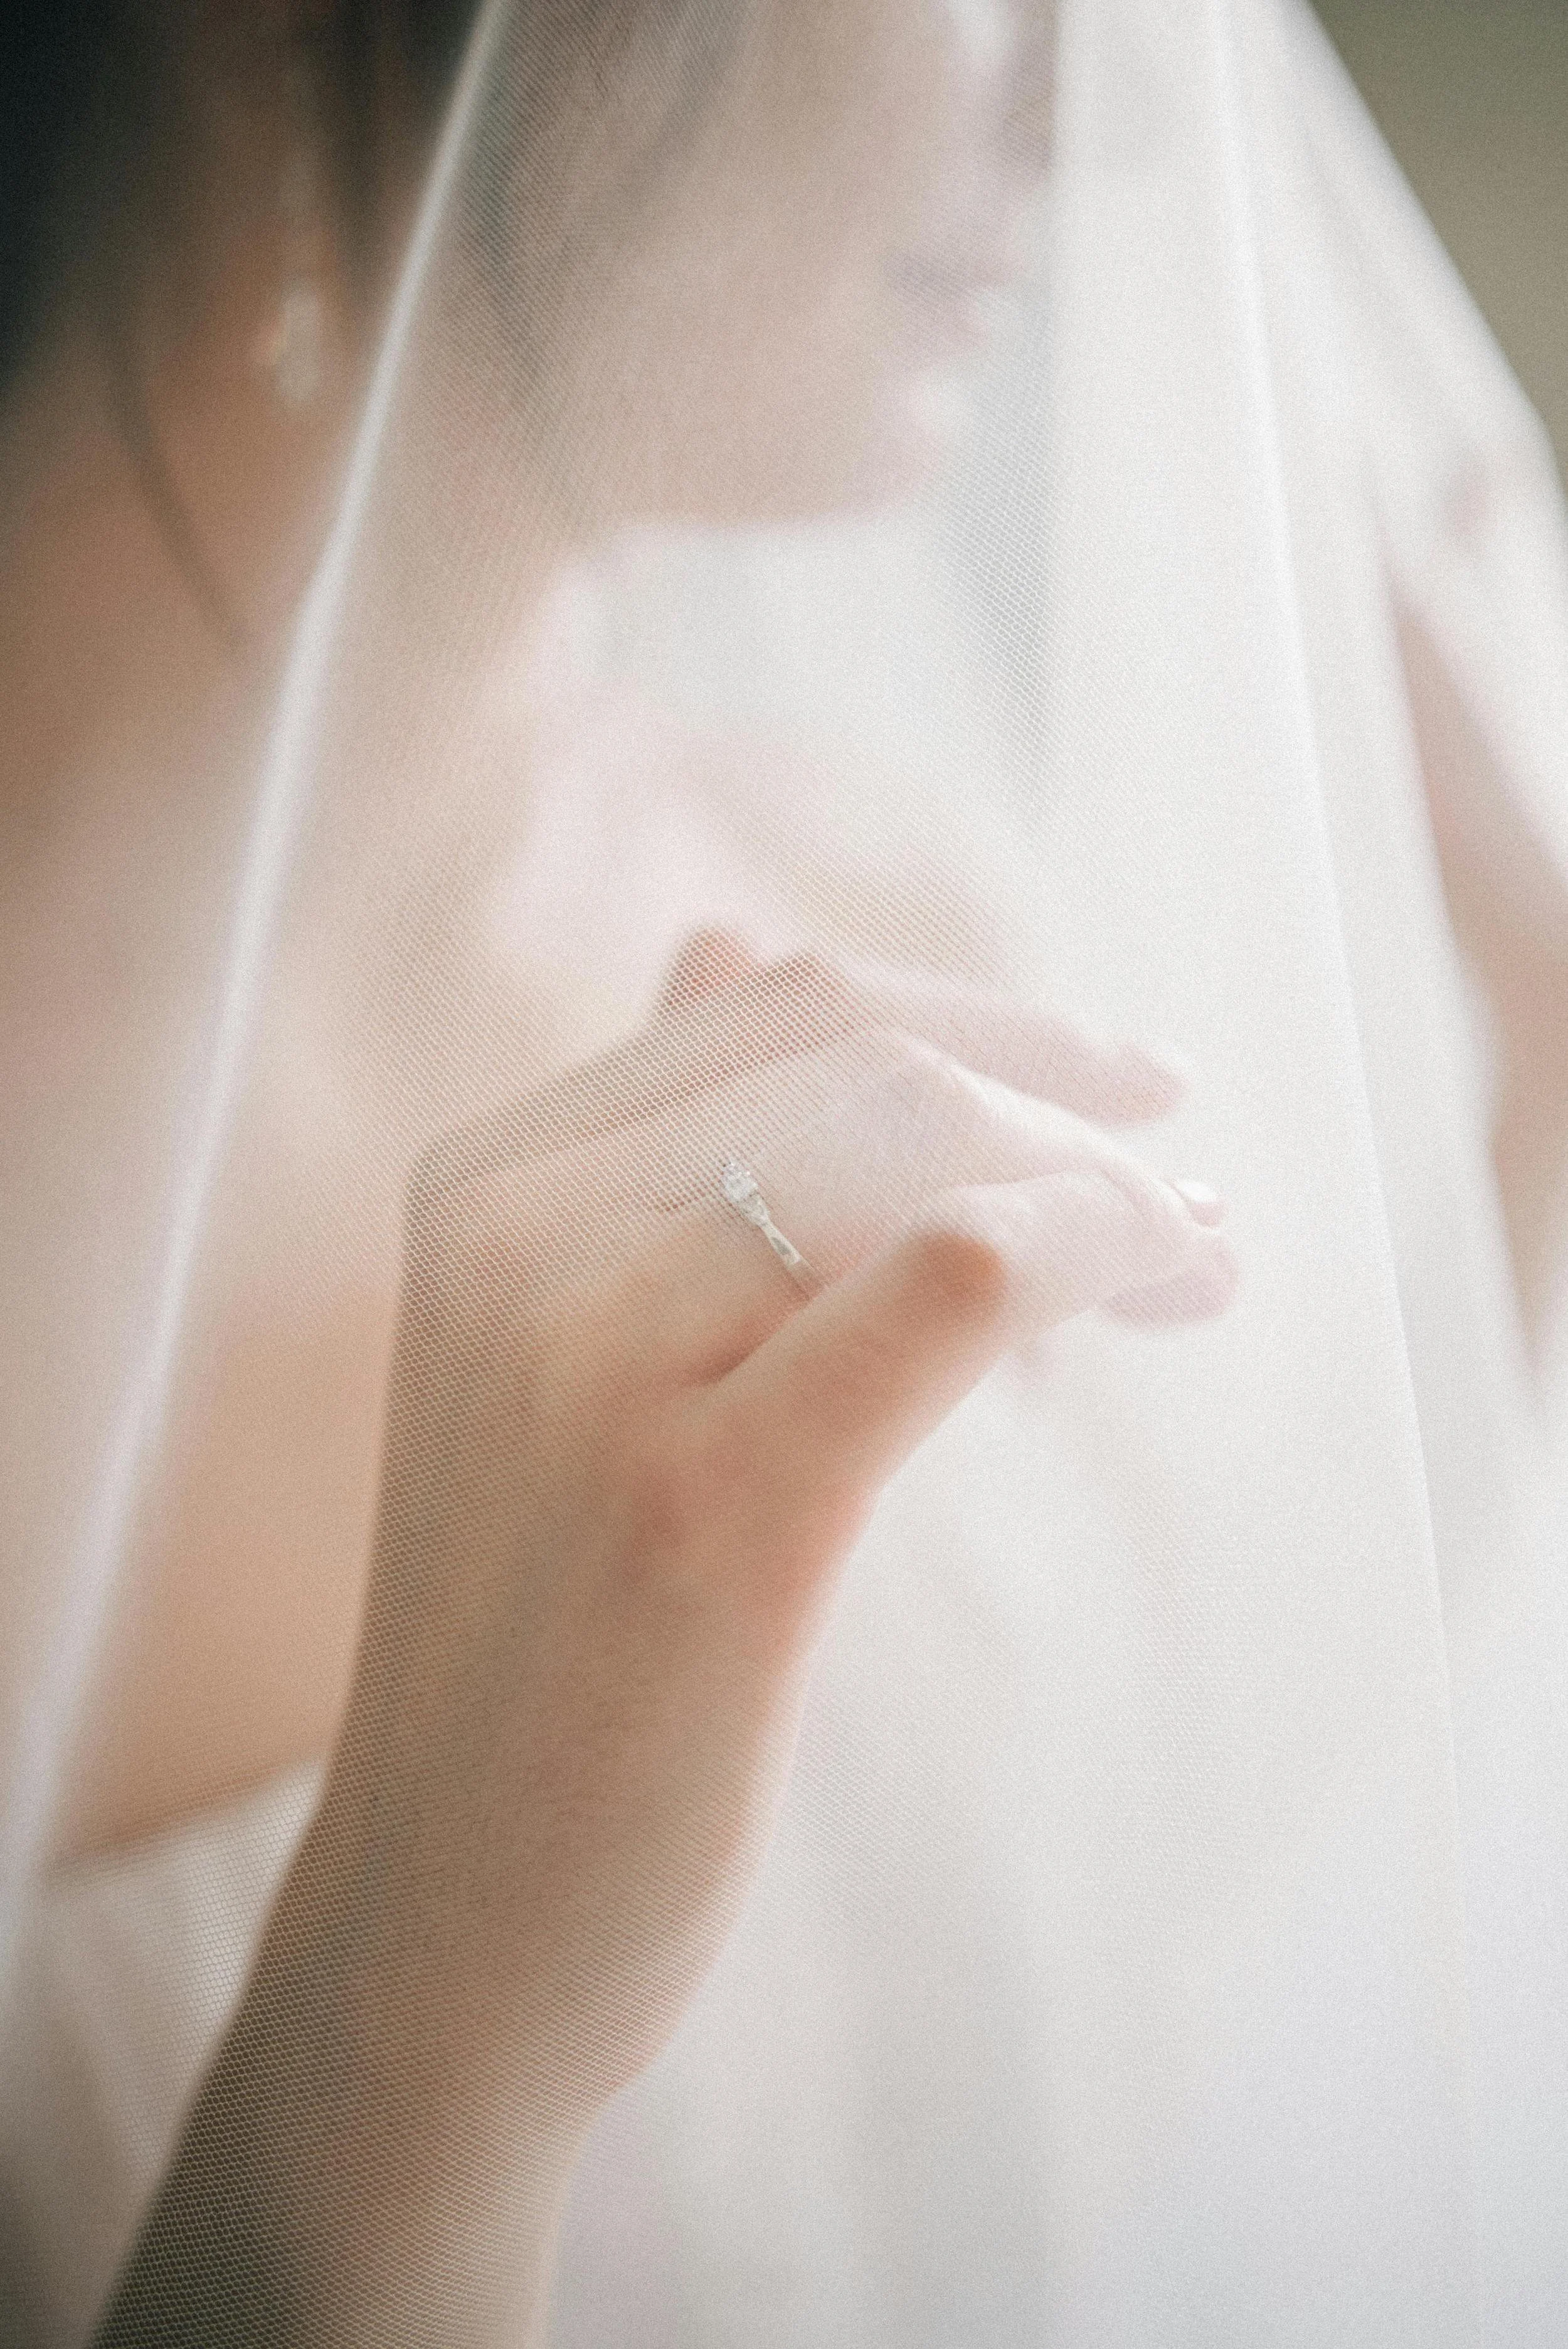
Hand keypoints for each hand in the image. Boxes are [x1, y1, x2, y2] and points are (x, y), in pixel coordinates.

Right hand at [161, 935, 1233, 2341]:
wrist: (450, 1915)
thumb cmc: (548, 1642)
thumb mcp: (561, 1359)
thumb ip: (651, 1158)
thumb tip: (734, 942)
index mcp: (489, 1185)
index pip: (786, 1009)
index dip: (989, 1029)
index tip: (1116, 1100)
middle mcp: (522, 1237)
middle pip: (869, 1056)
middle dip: (1066, 1101)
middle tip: (1181, 1200)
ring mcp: (596, 1363)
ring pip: (921, 1141)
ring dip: (1102, 1186)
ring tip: (1191, 1262)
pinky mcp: (706, 1504)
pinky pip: (954, 1273)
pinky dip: (1086, 1248)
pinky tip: (1151, 1289)